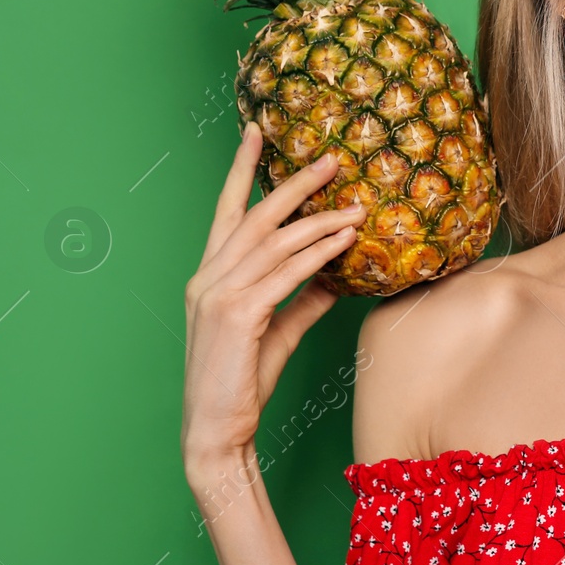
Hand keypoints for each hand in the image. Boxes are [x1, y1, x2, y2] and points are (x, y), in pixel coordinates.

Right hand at [181, 122, 368, 466]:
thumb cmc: (241, 382)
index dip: (242, 171)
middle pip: (257, 216)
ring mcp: (218, 295)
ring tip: (357, 207)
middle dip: (294, 184)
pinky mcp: (237, 315)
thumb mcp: (277, 330)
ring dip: (321, 222)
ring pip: (276, 243)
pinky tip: (344, 244)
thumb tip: (335, 275)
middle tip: (330, 159)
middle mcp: (208, 278)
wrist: (216, 431)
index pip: (227, 212)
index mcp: (209, 276)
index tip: (255, 134)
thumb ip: (302, 298)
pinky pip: (286, 274)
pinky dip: (317, 255)